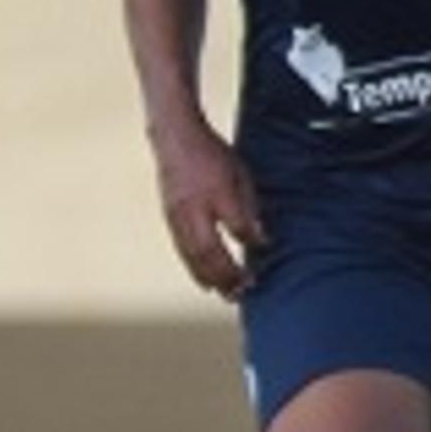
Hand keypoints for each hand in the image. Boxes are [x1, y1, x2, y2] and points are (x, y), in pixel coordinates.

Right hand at [152, 125, 265, 297]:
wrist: (174, 138)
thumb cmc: (212, 154)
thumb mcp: (241, 175)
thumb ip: (249, 209)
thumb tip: (260, 240)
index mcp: (217, 192)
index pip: (235, 226)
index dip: (249, 243)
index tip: (261, 257)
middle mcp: (194, 206)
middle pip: (209, 250)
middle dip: (226, 275)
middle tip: (241, 293)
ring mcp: (177, 213)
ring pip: (192, 254)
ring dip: (209, 277)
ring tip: (223, 293)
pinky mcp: (169, 217)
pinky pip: (182, 248)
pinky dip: (193, 267)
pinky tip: (204, 279)